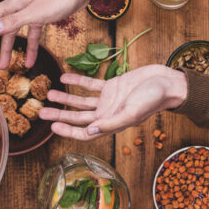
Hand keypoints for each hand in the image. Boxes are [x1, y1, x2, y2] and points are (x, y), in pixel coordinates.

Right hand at [0, 0, 105, 68]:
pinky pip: (32, 35)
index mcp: (12, 5)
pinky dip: (31, 49)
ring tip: (5, 67)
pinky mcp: (42, 17)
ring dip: (9, 50)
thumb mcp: (35, 13)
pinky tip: (31, 62)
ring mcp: (30, 12)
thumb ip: (13, 22)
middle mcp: (18, 8)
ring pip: (15, 34)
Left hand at [38, 65, 187, 139]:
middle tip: (41, 111)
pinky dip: (78, 81)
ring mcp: (108, 99)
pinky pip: (91, 84)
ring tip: (49, 93)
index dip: (68, 131)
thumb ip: (111, 123)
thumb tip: (89, 132)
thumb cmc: (153, 99)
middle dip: (60, 115)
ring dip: (65, 98)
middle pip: (78, 117)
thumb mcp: (131, 112)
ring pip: (81, 101)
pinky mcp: (112, 86)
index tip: (52, 127)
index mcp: (111, 123)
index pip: (84, 132)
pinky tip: (65, 76)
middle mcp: (107, 113)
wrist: (167, 82)